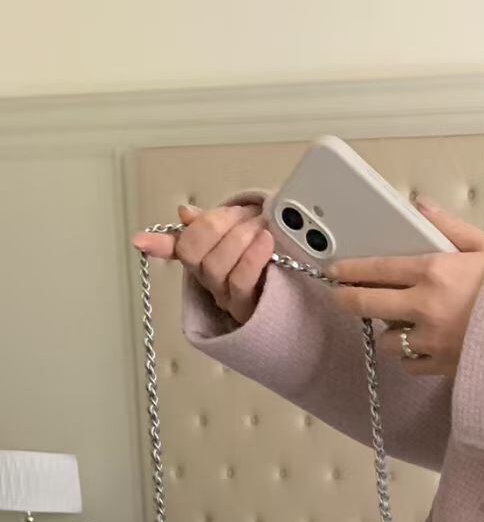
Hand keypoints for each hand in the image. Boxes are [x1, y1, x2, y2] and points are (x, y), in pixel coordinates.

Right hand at [131, 202, 273, 324]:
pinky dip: (252, 257)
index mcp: (204, 261)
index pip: (179, 249)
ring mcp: (228, 298)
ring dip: (238, 238)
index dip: (159, 244)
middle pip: (197, 255)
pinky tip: (266, 240)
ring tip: (261, 224)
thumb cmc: (269, 250)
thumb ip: (211, 223)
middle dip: (219, 225)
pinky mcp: (248, 308)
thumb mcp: (241, 230)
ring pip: (216, 267)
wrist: (303, 279)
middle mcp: (211, 282)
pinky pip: (241, 282)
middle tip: (246, 213)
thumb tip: (184, 212)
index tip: (140, 240)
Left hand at [326, 200, 483, 376]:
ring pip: (388, 342)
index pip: (376, 269)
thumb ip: (450, 227)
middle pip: (367, 306)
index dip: (348, 270)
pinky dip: (412, 357)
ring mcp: (433, 342)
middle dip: (347, 301)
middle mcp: (426, 308)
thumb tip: (421, 208)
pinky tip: (421, 347)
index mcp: (435, 272)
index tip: (334, 271)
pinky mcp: (445, 368)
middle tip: (341, 297)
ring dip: (388, 332)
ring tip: (398, 324)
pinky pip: (412, 365)